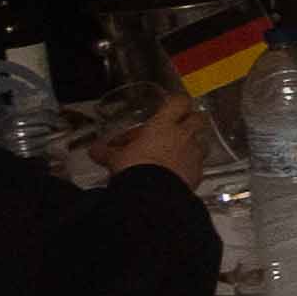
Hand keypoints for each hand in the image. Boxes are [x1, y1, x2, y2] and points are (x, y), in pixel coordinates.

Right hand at [98, 90, 215, 187]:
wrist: (153, 193)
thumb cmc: (134, 167)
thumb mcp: (115, 157)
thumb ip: (106, 152)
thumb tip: (95, 150)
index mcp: (163, 125)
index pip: (179, 102)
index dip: (177, 101)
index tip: (171, 105)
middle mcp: (184, 135)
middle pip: (199, 118)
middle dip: (191, 120)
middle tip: (178, 126)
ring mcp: (195, 154)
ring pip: (201, 142)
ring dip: (191, 145)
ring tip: (176, 153)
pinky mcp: (199, 172)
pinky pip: (198, 164)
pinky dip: (190, 166)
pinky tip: (178, 173)